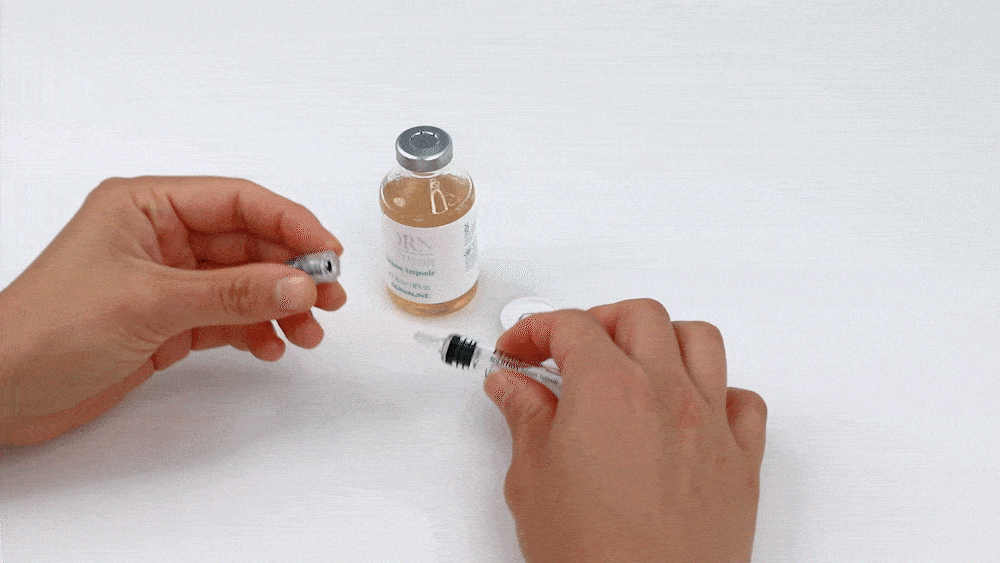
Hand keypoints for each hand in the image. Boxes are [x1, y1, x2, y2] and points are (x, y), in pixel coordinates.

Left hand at [0, 176, 345, 444]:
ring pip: (243, 284)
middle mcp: (161, 238)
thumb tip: (300, 285)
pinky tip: (270, 348)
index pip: (236, 201)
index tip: (327, 252)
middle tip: (329, 298)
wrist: (1, 393)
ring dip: (278, 306)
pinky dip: (253, 331)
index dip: (289, 222)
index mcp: (147, 207)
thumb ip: (232, 294)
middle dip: (290, 271)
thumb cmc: (49, 330)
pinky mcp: (167, 322)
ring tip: (307, 333)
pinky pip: (227, 318)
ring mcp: (167, 281)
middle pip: (247, 243)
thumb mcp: (151, 304)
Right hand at [483, 299, 766, 562]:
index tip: (520, 351)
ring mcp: (710, 424)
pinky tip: (690, 408)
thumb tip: (514, 387)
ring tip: (633, 362)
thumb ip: (525, 418)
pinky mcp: (741, 461)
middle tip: (568, 351)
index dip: (536, 330)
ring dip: (662, 339)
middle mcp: (666, 394)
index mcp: (609, 390)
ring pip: (700, 340)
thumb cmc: (593, 558)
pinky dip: (718, 390)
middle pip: (639, 316)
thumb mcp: (533, 480)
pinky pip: (744, 400)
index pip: (571, 326)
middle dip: (597, 321)